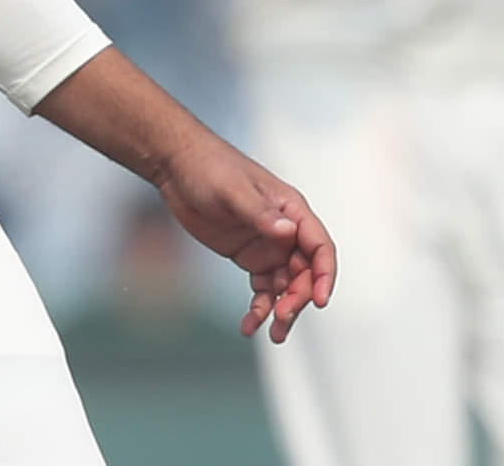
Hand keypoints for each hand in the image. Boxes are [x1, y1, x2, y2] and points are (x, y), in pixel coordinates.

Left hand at [152, 131, 335, 343]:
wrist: (178, 168)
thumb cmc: (210, 169)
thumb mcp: (234, 191)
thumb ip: (261, 214)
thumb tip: (288, 232)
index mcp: (291, 210)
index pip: (319, 247)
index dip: (324, 274)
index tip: (319, 301)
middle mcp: (285, 231)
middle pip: (305, 273)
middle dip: (298, 298)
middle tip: (281, 319)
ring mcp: (268, 245)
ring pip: (286, 286)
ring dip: (282, 310)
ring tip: (273, 335)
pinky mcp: (249, 257)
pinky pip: (262, 289)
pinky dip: (259, 309)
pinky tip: (248, 326)